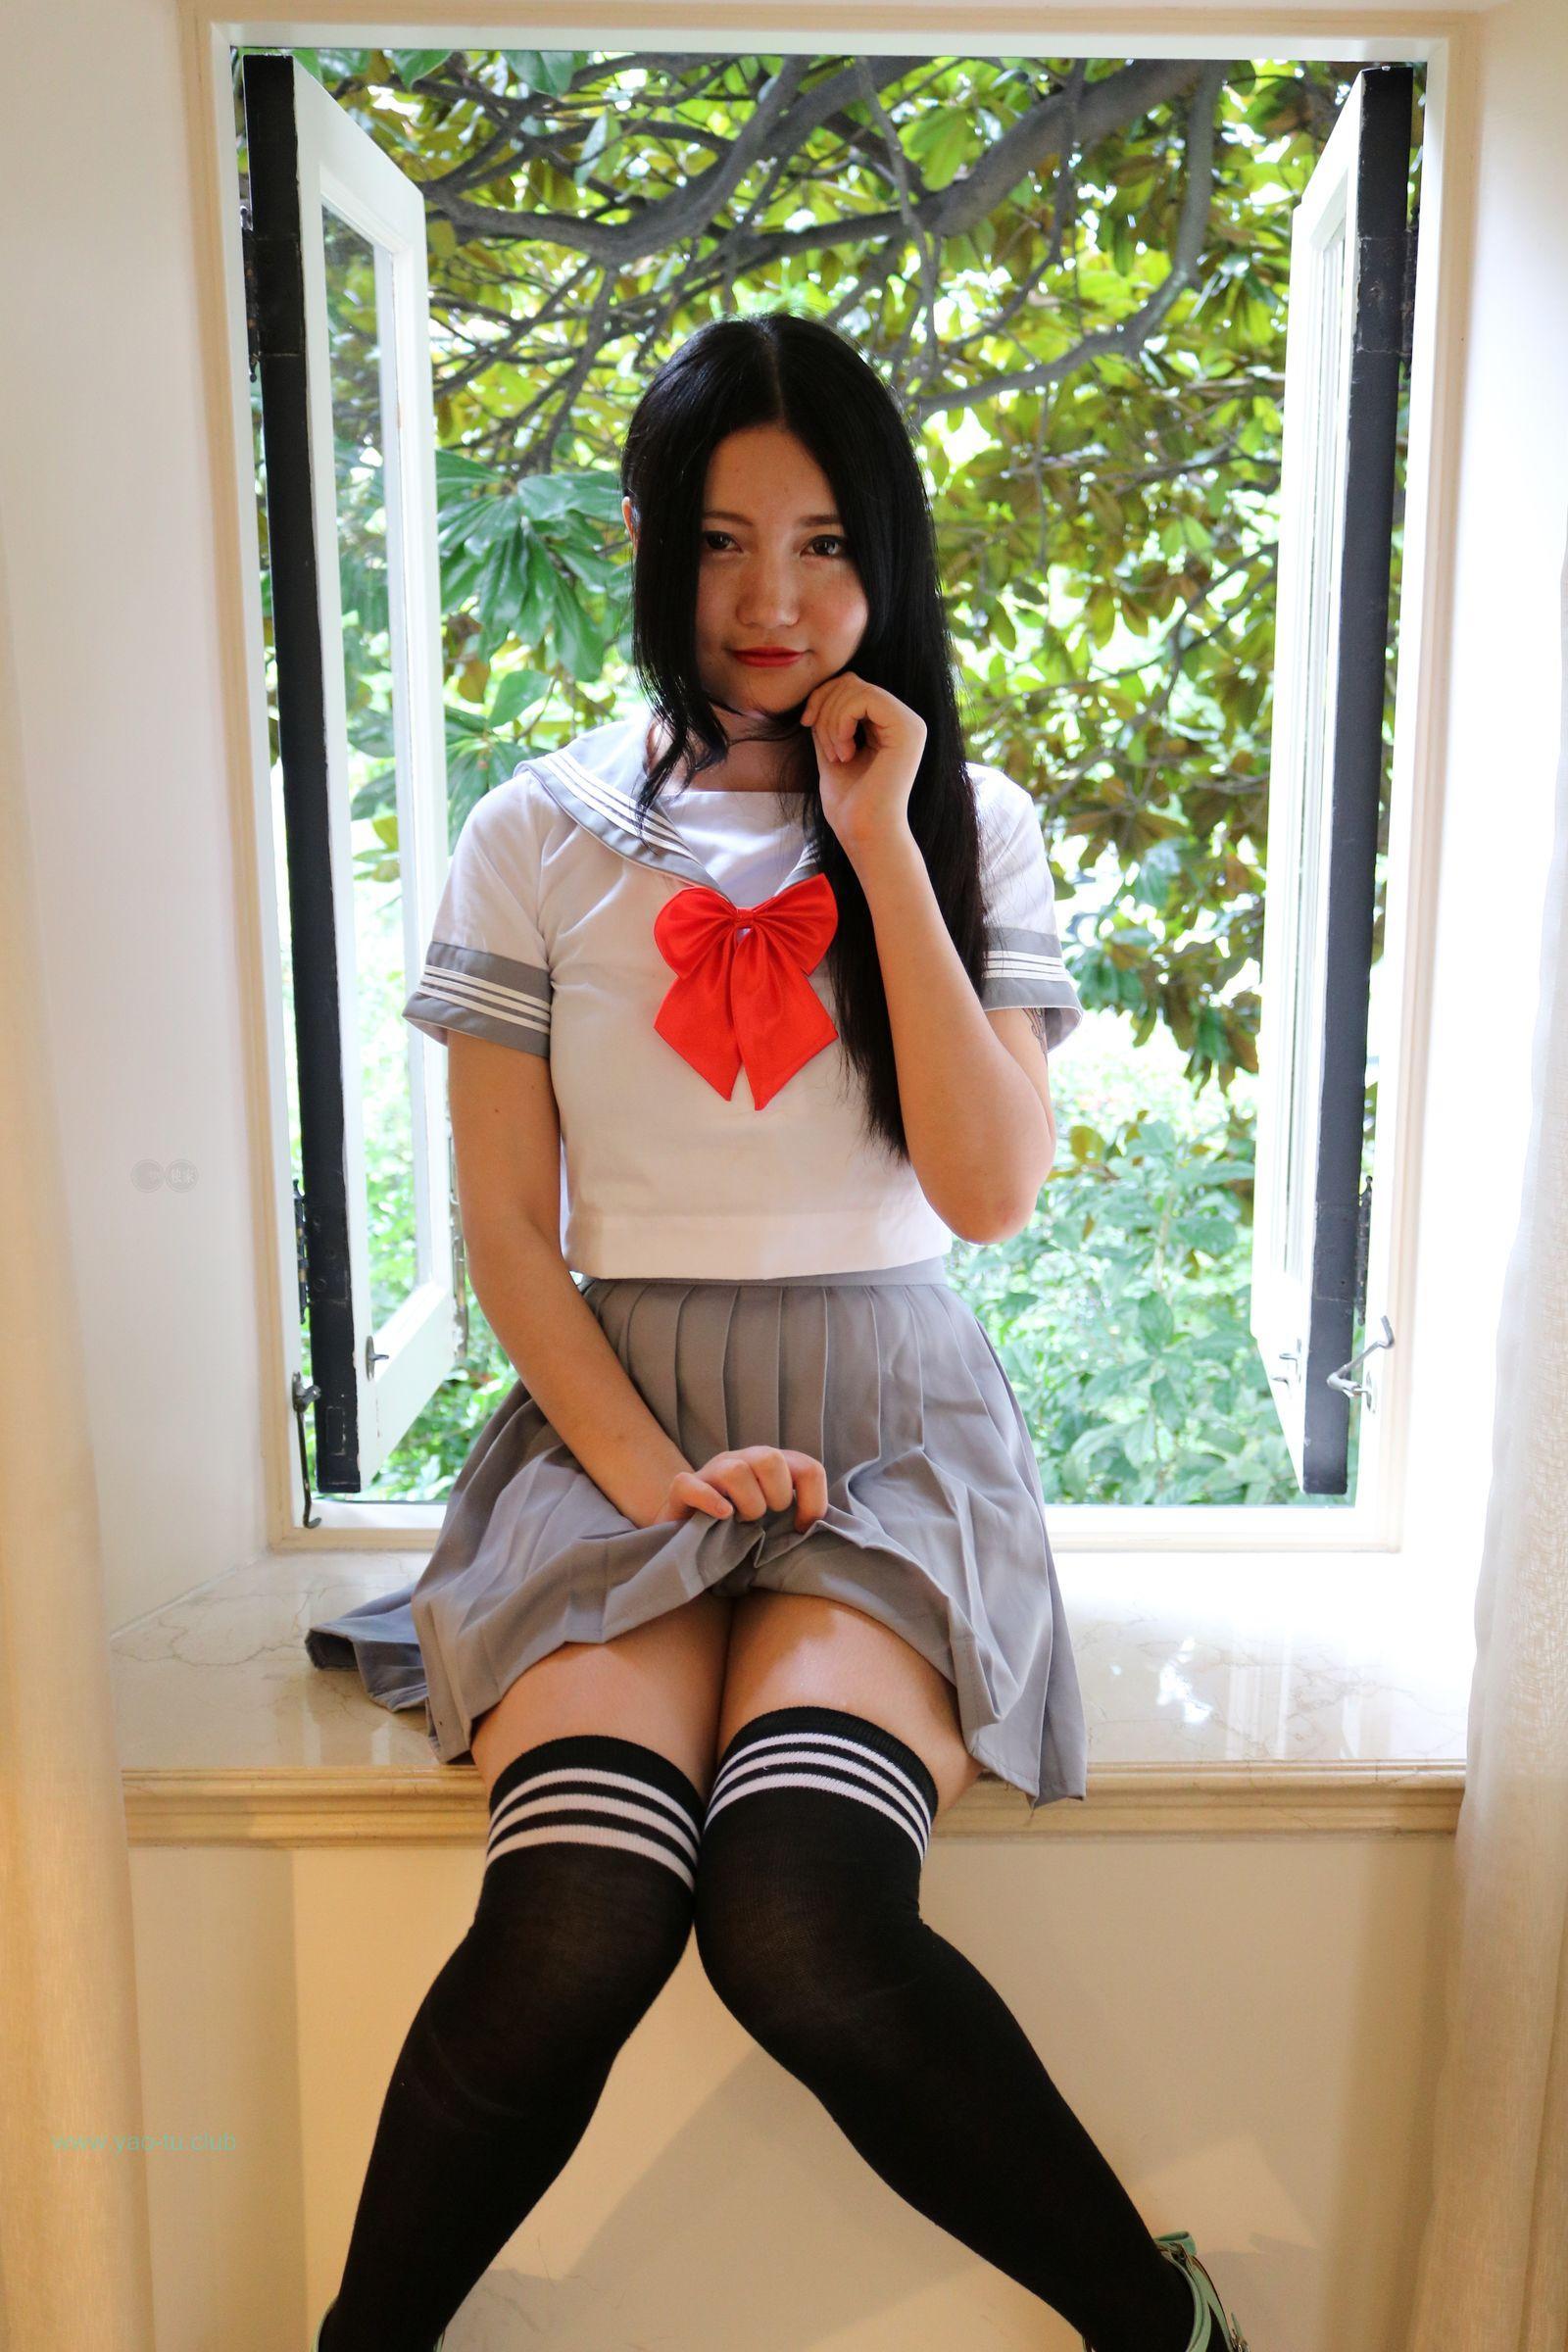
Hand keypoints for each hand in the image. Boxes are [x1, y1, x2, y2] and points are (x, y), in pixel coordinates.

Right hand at [657, 1446, 828, 1531]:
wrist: (691, 1538)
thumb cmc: (740, 1530)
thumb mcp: (775, 1520)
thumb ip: (798, 1516)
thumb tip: (822, 1527)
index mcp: (771, 1466)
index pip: (808, 1469)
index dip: (813, 1502)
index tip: (801, 1528)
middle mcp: (742, 1460)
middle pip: (770, 1458)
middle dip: (776, 1496)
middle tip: (766, 1518)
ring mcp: (711, 1471)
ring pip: (735, 1470)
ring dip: (746, 1504)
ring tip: (740, 1521)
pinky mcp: (682, 1488)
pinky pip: (691, 1484)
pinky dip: (710, 1501)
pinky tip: (722, 1517)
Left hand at [800, 673, 925, 855]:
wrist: (864, 834)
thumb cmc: (849, 804)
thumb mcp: (830, 750)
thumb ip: (829, 720)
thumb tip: (818, 693)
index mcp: (889, 724)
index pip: (851, 686)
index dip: (822, 697)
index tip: (806, 725)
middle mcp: (904, 720)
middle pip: (851, 682)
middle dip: (824, 708)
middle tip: (824, 748)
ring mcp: (910, 723)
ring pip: (855, 688)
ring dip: (831, 720)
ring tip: (835, 755)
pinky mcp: (907, 729)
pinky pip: (864, 699)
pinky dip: (841, 723)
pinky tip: (844, 753)